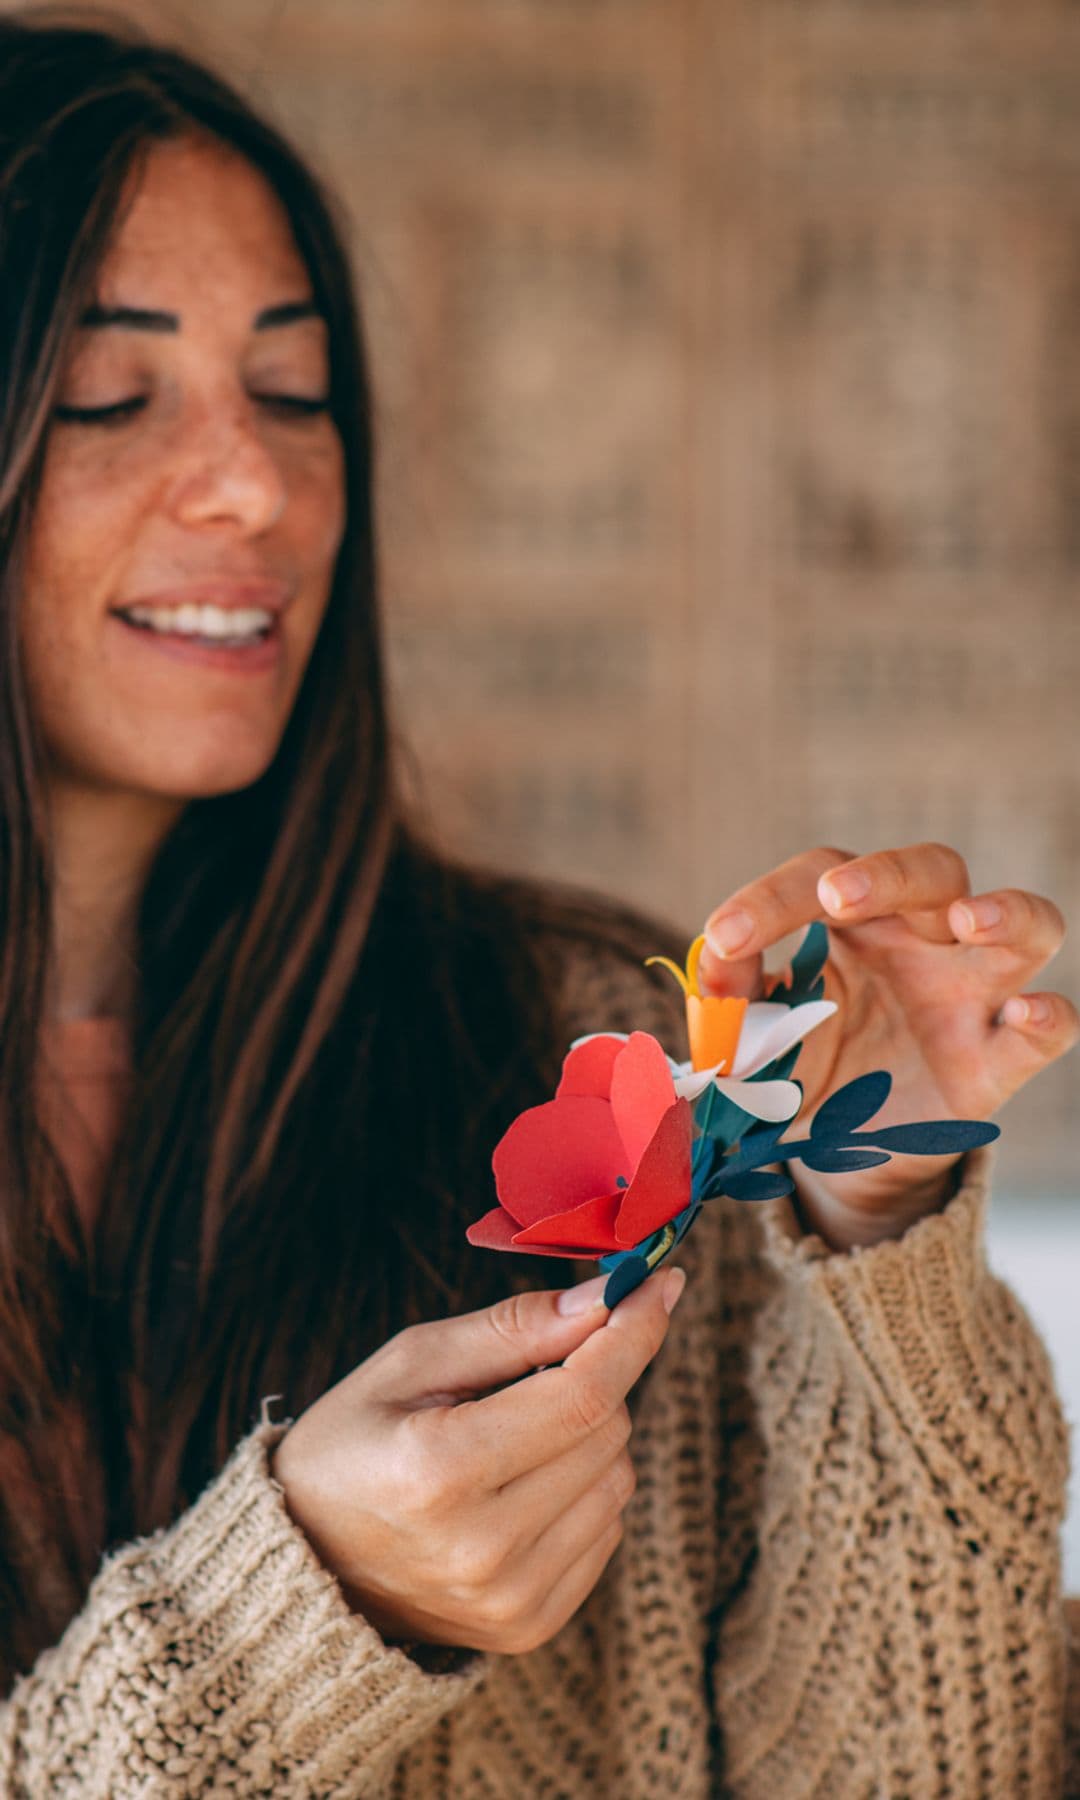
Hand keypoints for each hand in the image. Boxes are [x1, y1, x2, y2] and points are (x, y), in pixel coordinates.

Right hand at [270, 1267, 684, 1653]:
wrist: (305, 1566)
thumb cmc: (351, 1444)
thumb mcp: (409, 1362)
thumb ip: (511, 1329)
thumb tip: (603, 1297)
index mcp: (441, 1472)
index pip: (582, 1396)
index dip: (632, 1333)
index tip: (659, 1283)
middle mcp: (483, 1550)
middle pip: (607, 1431)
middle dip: (590, 1380)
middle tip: (531, 1373)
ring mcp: (511, 1600)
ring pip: (619, 1480)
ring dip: (589, 1439)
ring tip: (512, 1438)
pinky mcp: (531, 1627)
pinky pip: (608, 1530)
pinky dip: (583, 1491)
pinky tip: (521, 1487)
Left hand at [701, 843, 1078, 1247]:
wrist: (837, 1157)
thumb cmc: (798, 1066)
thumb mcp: (749, 1035)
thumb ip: (729, 997)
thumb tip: (715, 961)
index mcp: (854, 920)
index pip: (825, 876)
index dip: (773, 899)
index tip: (725, 938)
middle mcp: (922, 941)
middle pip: (934, 871)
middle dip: (888, 873)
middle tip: (837, 895)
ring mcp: (971, 995)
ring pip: (1028, 925)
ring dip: (1005, 912)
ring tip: (967, 920)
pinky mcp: (997, 1061)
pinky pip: (1052, 1026)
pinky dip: (1047, 1016)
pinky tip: (1023, 1013)